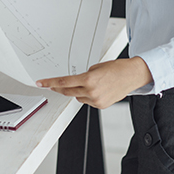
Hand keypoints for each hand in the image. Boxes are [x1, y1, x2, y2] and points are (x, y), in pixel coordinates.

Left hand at [36, 57, 152, 108]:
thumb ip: (83, 76)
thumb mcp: (96, 67)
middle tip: (51, 84)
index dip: (50, 83)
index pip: (64, 82)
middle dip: (58, 88)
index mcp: (88, 79)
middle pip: (67, 91)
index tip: (41, 83)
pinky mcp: (101, 106)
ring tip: (89, 83)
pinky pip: (87, 101)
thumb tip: (75, 82)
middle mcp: (91, 91)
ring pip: (77, 97)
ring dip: (77, 91)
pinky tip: (96, 90)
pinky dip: (87, 96)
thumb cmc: (116, 68)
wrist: (132, 76)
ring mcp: (96, 100)